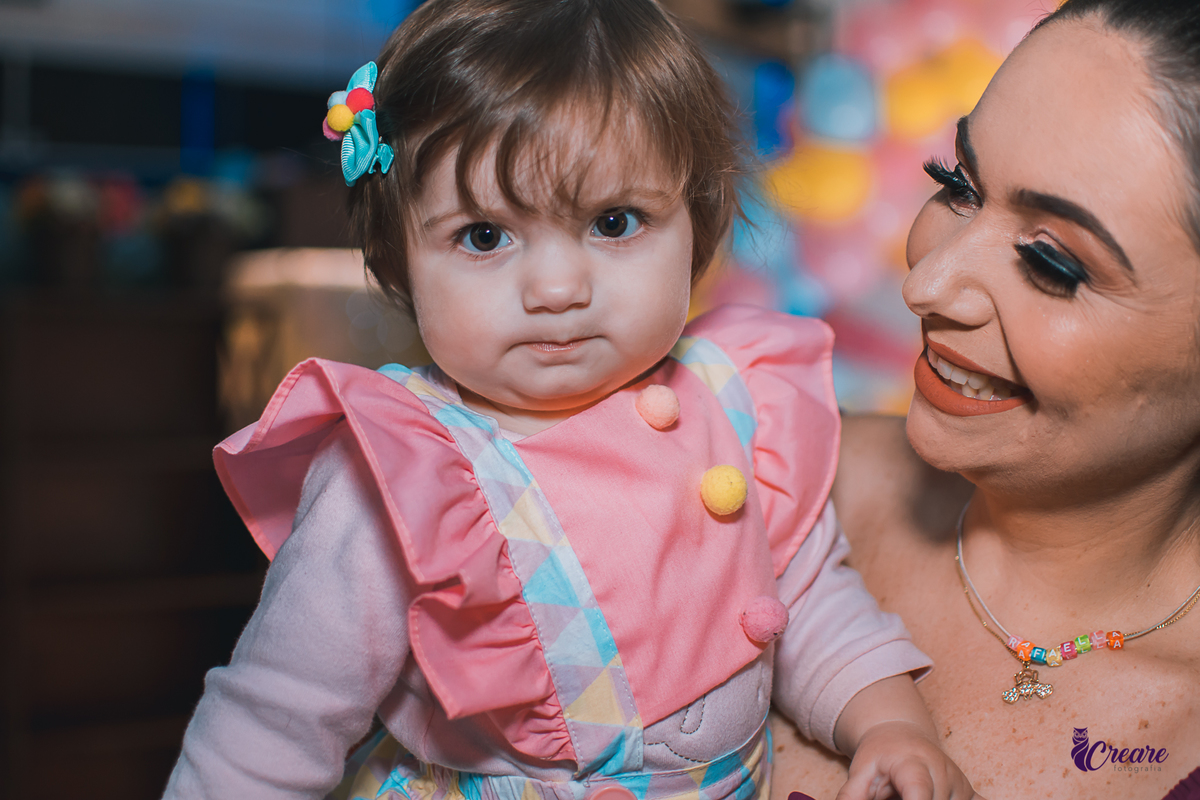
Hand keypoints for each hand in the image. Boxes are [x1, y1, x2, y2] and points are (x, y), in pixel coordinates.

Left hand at [835, 720, 981, 799]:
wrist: (900, 734)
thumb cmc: (878, 755)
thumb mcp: (860, 772)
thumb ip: (852, 796)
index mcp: (914, 764)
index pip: (920, 793)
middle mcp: (943, 772)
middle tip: (894, 795)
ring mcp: (960, 783)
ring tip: (903, 794)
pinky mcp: (970, 793)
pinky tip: (944, 798)